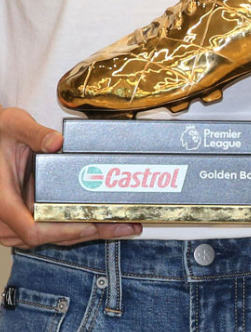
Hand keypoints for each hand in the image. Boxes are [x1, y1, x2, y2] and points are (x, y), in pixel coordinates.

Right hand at [0, 107, 142, 247]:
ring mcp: (16, 219)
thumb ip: (34, 134)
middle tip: (125, 226)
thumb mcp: (14, 126)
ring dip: (87, 232)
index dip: (64, 232)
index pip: (33, 230)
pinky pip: (52, 228)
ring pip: (53, 236)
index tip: (91, 224)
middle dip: (89, 233)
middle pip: (50, 237)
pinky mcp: (27, 215)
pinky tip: (103, 219)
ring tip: (122, 225)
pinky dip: (76, 225)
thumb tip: (56, 142)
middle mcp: (7, 217)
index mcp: (2, 200)